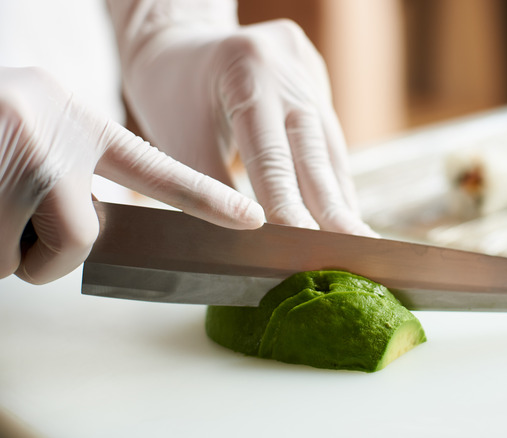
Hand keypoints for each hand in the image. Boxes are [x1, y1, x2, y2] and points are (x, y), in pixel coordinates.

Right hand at [0, 66, 263, 283]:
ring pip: (26, 261)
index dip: (206, 198)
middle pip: (82, 239)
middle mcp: (52, 138)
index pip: (156, 167)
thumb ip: (66, 170)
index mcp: (75, 121)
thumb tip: (88, 230)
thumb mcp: (27, 128)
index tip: (254, 220)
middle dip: (45, 251)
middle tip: (6, 213)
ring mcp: (13, 165)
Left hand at [108, 1, 373, 235]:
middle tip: (354, 250)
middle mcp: (287, 66)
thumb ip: (214, 191)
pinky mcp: (318, 81)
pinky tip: (343, 211)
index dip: (289, 204)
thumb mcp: (179, 141)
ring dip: (340, 198)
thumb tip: (250, 243)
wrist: (178, 43)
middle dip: (333, 208)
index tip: (304, 245)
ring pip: (330, 148)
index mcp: (245, 71)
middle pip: (314, 152)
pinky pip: (329, 139)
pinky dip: (333, 178)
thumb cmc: (169, 94)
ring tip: (356, 240)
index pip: (271, 154)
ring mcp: (308, 71)